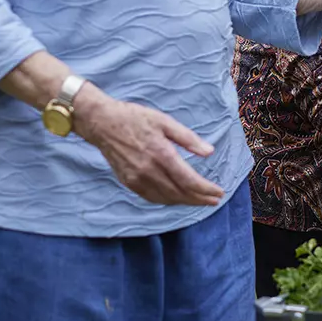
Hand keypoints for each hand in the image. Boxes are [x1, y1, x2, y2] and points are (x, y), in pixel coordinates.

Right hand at [75, 91, 225, 207]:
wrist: (102, 123)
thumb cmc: (135, 118)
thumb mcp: (165, 121)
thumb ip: (188, 138)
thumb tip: (209, 152)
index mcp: (161, 154)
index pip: (189, 180)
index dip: (205, 189)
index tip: (219, 193)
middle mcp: (149, 171)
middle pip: (179, 193)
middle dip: (199, 199)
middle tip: (214, 200)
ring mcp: (137, 179)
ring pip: (166, 198)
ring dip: (185, 202)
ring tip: (200, 201)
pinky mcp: (128, 182)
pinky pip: (152, 198)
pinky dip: (167, 201)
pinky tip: (176, 198)